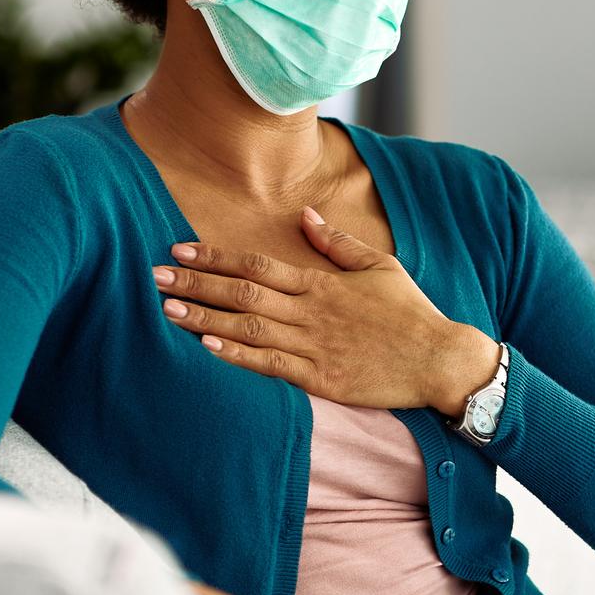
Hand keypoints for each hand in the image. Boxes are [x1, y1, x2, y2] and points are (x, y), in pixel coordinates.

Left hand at [151, 206, 501, 415]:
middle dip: (197, 282)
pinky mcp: (320, 378)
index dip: (216, 256)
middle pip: (243, 292)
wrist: (438, 359)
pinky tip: (206, 346)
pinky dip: (236, 355)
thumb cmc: (410, 313)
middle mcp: (311, 311)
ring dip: (205, 316)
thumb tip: (306, 216)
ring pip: (248, 327)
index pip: (258, 264)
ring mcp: (314, 346)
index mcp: (322, 283)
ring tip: (168, 307)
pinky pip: (270, 365)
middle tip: (155, 274)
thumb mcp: (379, 265)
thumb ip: (337, 243)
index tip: (181, 249)